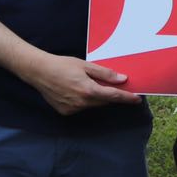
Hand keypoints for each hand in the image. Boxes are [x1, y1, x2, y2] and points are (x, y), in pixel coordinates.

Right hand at [27, 53, 141, 114]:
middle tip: (115, 86)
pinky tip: (76, 90)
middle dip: (111, 95)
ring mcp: (73, 109)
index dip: (126, 98)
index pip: (113, 96)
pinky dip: (84, 100)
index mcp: (88, 90)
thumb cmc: (62, 65)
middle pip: (104, 101)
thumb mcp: (85, 65)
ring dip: (96, 97)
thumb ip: (105, 74)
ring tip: (88, 84)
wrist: (39, 72)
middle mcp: (82, 103)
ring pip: (92, 105)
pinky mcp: (66, 112)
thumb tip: (123, 79)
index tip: (137, 99)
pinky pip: (81, 107)